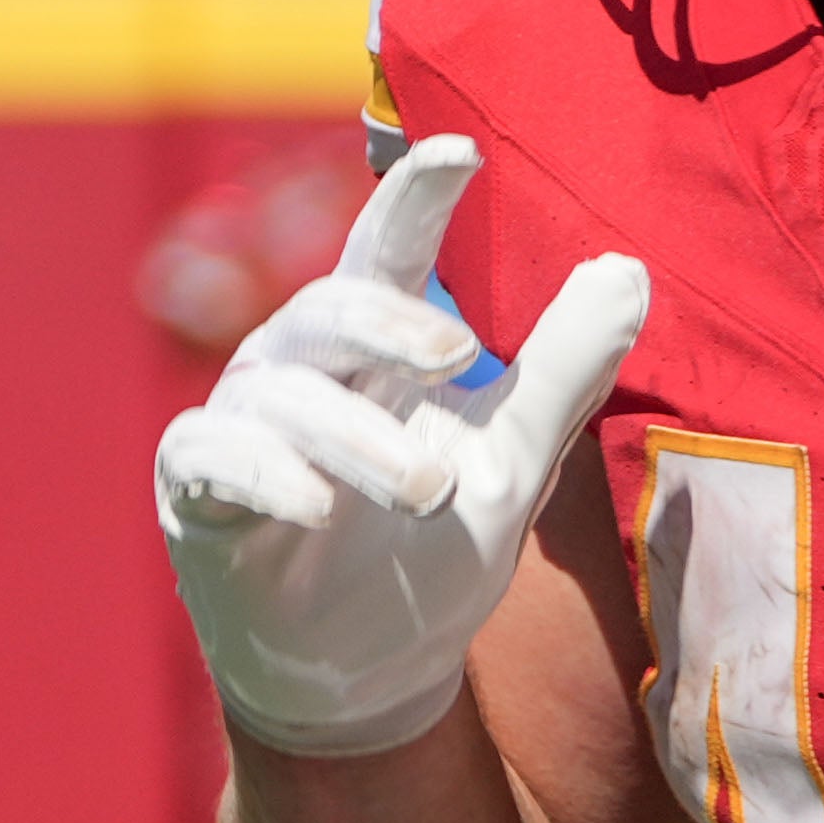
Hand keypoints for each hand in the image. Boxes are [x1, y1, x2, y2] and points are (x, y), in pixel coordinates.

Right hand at [153, 135, 648, 758]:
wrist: (367, 673)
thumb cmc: (431, 549)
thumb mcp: (517, 462)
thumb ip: (562, 369)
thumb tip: (630, 269)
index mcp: (371, 346)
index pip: (388, 251)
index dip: (415, 196)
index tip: (462, 149)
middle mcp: (297, 366)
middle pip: (331, 309)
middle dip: (392, 325)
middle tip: (458, 357)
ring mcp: (240, 424)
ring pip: (285, 393)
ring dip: (358, 438)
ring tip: (429, 489)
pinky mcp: (193, 490)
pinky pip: (210, 455)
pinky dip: (262, 473)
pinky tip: (311, 506)